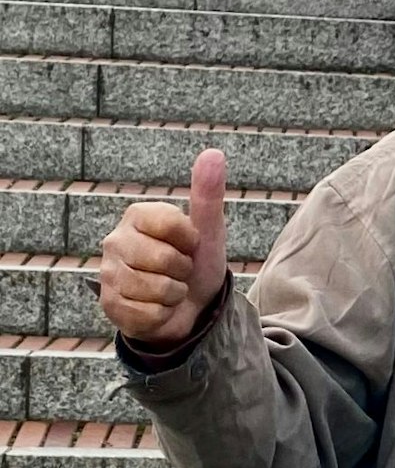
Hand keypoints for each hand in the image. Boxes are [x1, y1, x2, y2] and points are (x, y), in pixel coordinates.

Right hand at [98, 149, 228, 347]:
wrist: (190, 306)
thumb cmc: (196, 261)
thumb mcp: (208, 229)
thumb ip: (208, 193)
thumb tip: (213, 153)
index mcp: (137, 216)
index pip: (172, 224)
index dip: (191, 239)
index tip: (191, 243)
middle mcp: (114, 242)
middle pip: (164, 259)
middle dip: (184, 269)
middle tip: (180, 269)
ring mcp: (108, 275)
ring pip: (156, 289)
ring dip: (175, 293)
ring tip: (170, 288)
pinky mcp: (108, 306)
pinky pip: (148, 314)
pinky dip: (163, 314)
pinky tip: (158, 308)